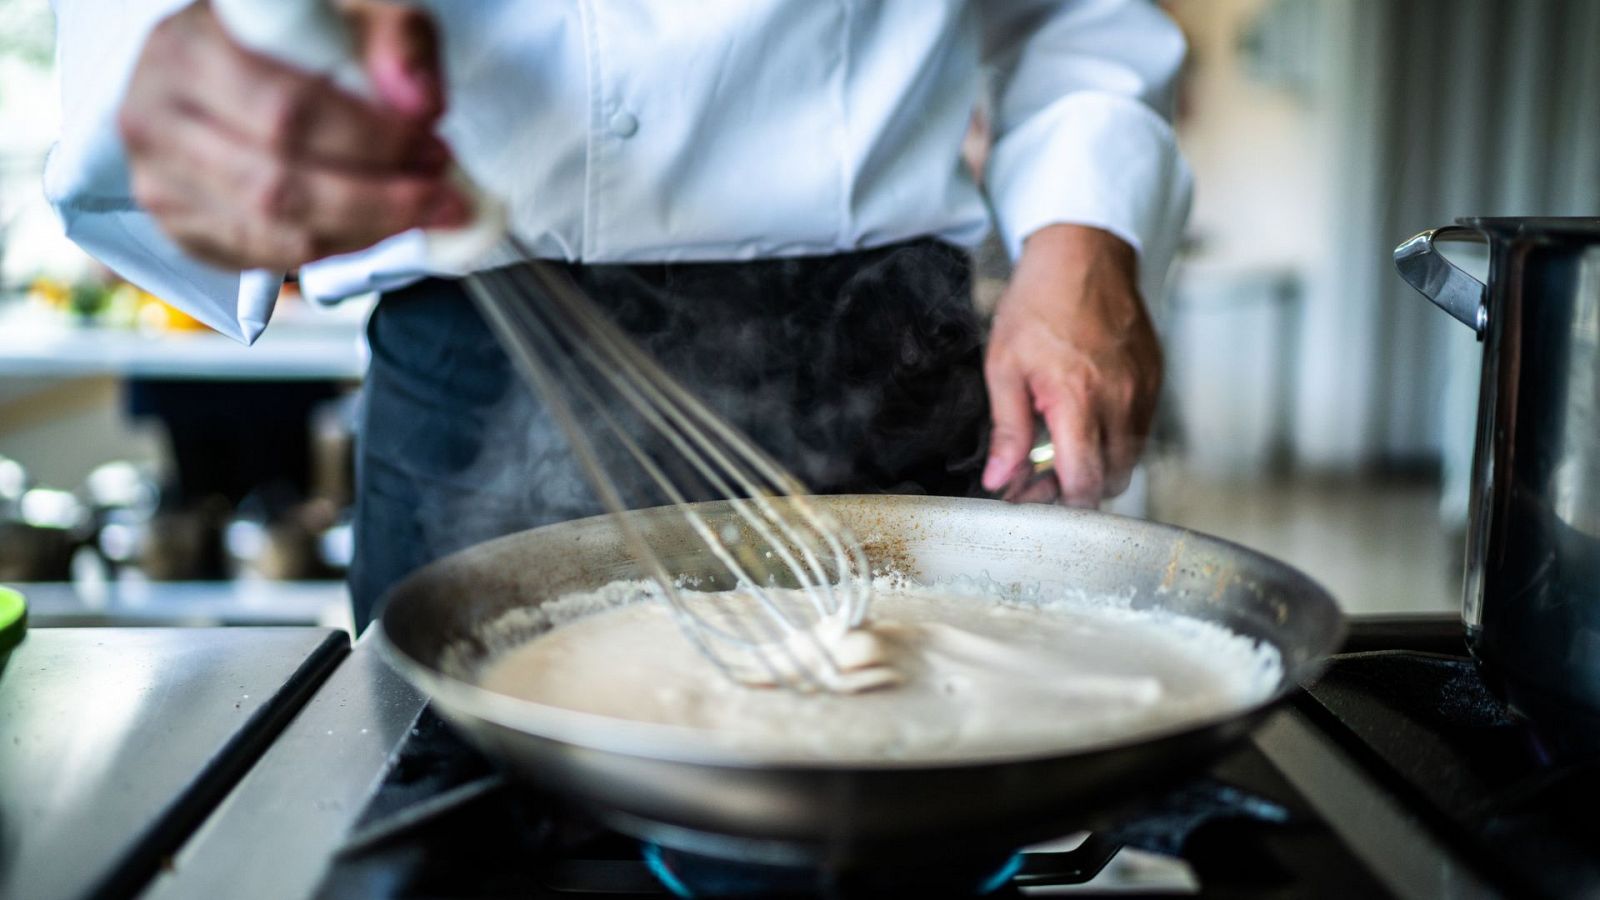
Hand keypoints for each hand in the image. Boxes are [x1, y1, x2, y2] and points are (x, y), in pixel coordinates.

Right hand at [119, 0, 468, 269]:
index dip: (372, 140)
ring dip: (366, 231)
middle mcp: (154, 117)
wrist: (225, 68)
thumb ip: (395, 39)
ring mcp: (159, 181)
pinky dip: (335, 249)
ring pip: (274, 233)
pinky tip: (375, 226)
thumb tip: (420, 104)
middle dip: (379, 199)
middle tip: (441, 194)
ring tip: (421, 211)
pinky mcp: (179, 229)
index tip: (432, 146)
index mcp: (187, 48)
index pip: (286, 110)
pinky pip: (266, 259)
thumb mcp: (348, 12)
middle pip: (278, 185)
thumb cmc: (288, 38)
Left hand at [980, 224, 1161, 506]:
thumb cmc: (1039, 303)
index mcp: (1078, 399)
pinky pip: (1141, 430)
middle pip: (1110, 481)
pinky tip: (1087, 418)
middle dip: (1076, 488)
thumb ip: (1007, 431)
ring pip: (1129, 460)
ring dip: (1097, 465)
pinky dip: (1116, 438)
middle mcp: (1120, 400)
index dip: (1056, 501)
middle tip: (1041, 472)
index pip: (1083, 482)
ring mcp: (1144, 391)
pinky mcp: (1155, 380)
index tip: (1030, 492)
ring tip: (1062, 444)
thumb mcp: (1004, 367)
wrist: (1084, 254)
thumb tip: (1000, 481)